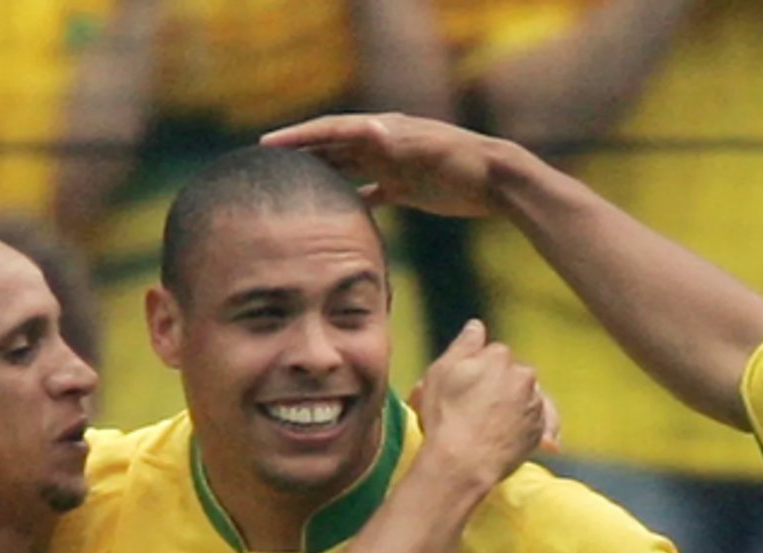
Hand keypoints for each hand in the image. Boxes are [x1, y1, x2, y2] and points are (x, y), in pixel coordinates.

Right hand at [261, 112, 503, 216]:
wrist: (495, 181)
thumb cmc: (463, 162)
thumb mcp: (428, 149)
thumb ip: (395, 140)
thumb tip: (364, 127)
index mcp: (384, 130)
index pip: (332, 130)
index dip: (298, 136)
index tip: (267, 145)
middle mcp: (383, 144)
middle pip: (333, 148)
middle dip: (301, 155)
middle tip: (266, 166)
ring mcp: (393, 166)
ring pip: (348, 169)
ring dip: (322, 175)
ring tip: (292, 188)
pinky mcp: (405, 188)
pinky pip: (371, 193)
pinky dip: (353, 201)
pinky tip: (336, 216)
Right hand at [411, 319, 551, 486]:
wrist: (462, 462)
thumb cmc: (446, 417)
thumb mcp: (441, 371)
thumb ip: (464, 344)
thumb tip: (477, 326)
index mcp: (500, 356)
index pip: (492, 354)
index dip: (476, 370)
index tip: (464, 386)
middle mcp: (523, 376)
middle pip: (512, 375)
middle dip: (498, 387)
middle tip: (474, 408)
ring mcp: (534, 404)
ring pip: (526, 399)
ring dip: (515, 406)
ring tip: (492, 424)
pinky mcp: (539, 432)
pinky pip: (539, 425)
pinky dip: (530, 428)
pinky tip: (515, 435)